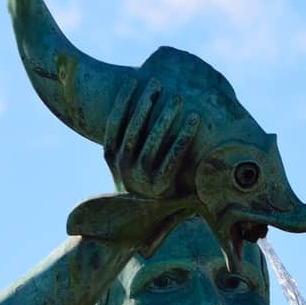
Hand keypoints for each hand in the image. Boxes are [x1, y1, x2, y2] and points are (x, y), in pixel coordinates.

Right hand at [103, 78, 199, 199]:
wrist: (143, 223)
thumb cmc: (138, 187)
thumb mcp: (126, 167)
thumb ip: (129, 143)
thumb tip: (139, 107)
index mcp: (112, 158)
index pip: (114, 123)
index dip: (122, 101)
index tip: (133, 80)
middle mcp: (124, 167)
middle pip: (133, 129)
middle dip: (145, 103)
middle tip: (157, 82)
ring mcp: (141, 178)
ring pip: (153, 141)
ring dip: (166, 117)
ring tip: (177, 98)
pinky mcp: (161, 187)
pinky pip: (173, 157)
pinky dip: (184, 137)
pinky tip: (194, 120)